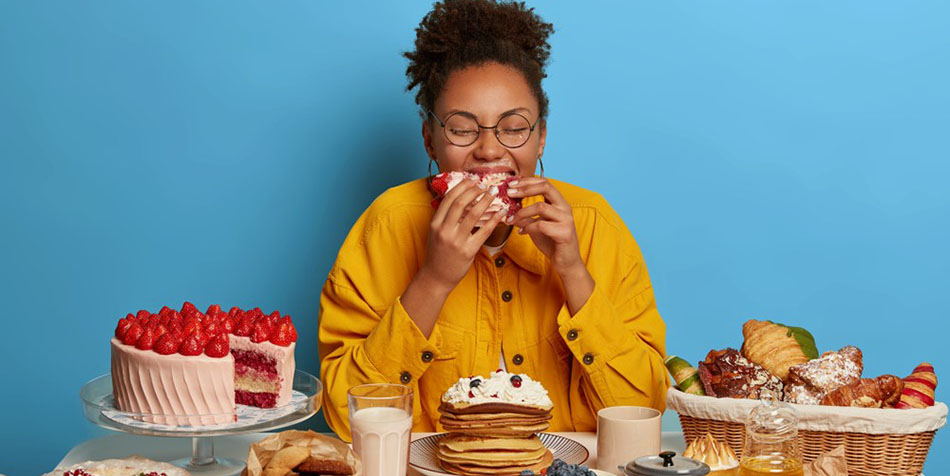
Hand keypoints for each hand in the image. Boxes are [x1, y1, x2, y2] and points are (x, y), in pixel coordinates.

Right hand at [421, 179, 504, 289]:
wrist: (436, 277)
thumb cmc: (438, 253)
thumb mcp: (435, 233)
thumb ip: (445, 218)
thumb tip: (460, 199)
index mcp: (435, 223)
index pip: (449, 198)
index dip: (461, 187)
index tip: (471, 181)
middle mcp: (444, 230)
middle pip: (460, 203)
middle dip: (474, 191)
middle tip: (484, 186)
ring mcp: (456, 241)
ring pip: (473, 214)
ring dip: (485, 201)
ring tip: (494, 194)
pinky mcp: (468, 251)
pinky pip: (484, 232)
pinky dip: (493, 220)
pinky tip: (500, 213)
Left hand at [508, 177, 593, 314]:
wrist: (565, 262)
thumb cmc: (551, 242)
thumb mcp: (535, 225)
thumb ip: (525, 215)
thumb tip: (507, 207)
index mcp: (559, 203)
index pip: (545, 182)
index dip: (527, 181)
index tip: (511, 184)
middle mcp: (565, 207)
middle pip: (546, 187)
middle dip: (525, 188)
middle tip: (509, 192)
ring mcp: (566, 219)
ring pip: (541, 206)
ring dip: (522, 211)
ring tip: (511, 218)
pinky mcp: (564, 232)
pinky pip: (541, 225)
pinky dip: (528, 227)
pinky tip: (521, 232)